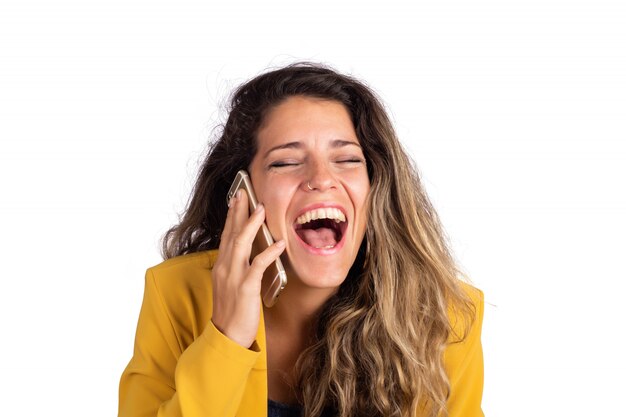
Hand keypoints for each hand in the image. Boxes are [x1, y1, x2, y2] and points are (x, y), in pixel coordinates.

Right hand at [209, 189, 285, 347]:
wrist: (227, 336)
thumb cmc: (232, 312)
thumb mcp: (230, 286)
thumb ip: (237, 268)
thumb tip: (249, 255)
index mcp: (221, 267)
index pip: (226, 236)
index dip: (231, 216)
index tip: (236, 200)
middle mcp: (225, 268)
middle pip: (231, 234)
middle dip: (238, 212)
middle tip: (243, 193)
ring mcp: (233, 277)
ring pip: (241, 244)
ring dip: (251, 225)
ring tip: (261, 209)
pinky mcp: (245, 288)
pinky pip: (257, 266)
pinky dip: (268, 252)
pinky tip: (278, 243)